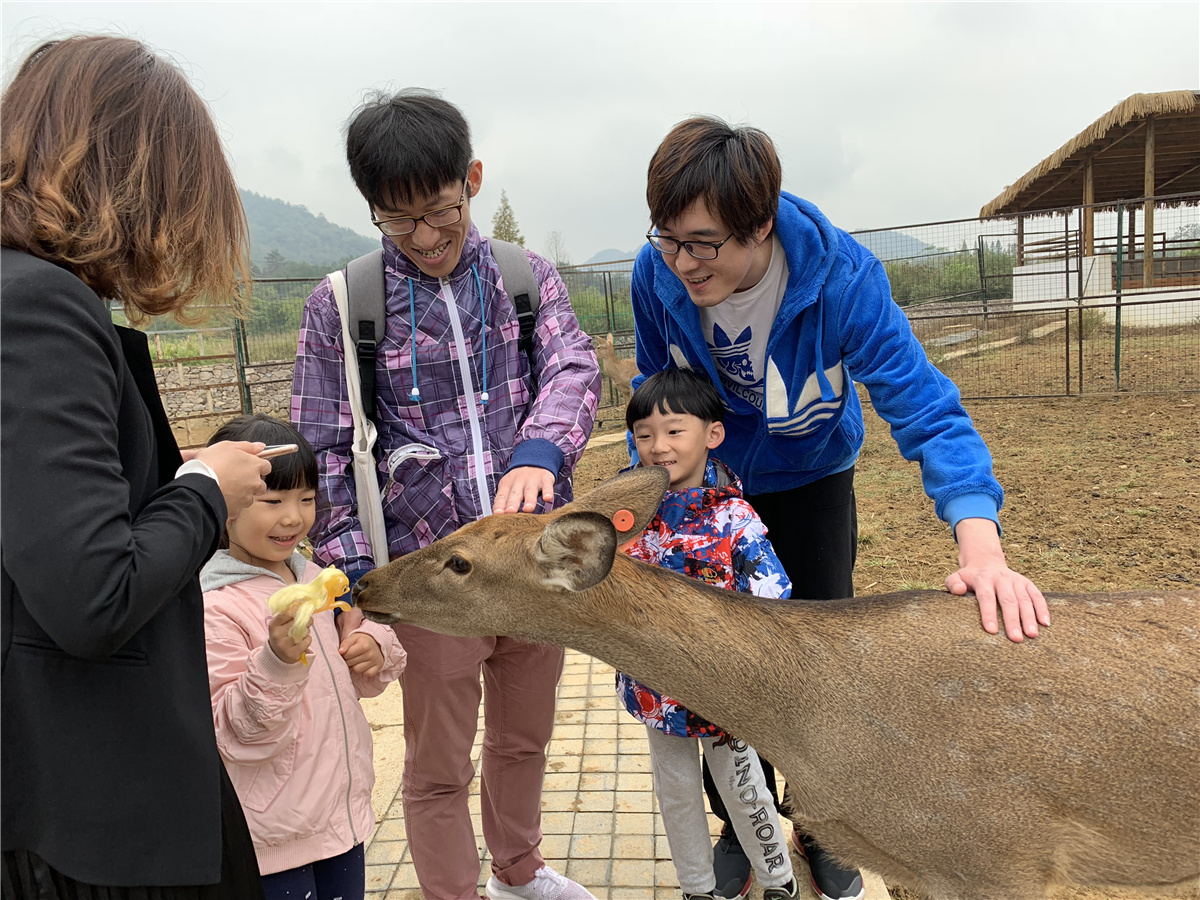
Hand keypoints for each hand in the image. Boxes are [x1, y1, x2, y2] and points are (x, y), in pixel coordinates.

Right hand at [193, 441, 270, 515]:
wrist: (199, 484)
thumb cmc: (212, 463)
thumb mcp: (228, 446)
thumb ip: (248, 446)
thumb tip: (261, 446)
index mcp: (254, 466)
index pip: (266, 467)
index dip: (257, 466)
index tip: (249, 466)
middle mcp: (254, 483)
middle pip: (261, 485)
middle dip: (252, 483)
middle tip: (237, 479)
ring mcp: (246, 497)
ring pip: (250, 497)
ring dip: (242, 494)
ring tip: (227, 489)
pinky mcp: (236, 509)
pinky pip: (237, 508)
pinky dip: (232, 504)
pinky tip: (222, 498)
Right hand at [267, 609, 311, 664]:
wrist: (277, 655)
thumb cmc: (282, 635)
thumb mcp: (280, 624)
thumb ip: (289, 614)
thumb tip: (302, 602)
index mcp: (273, 625)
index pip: (288, 613)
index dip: (299, 609)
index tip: (304, 608)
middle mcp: (277, 635)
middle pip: (299, 622)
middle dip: (307, 620)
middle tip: (309, 620)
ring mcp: (284, 646)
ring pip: (304, 632)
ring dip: (307, 631)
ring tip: (301, 633)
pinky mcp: (293, 654)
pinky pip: (307, 641)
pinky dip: (308, 639)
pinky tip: (302, 641)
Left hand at [339, 631, 384, 677]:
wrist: (376, 643)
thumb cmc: (362, 641)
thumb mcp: (353, 638)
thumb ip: (345, 643)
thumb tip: (340, 652)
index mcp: (364, 645)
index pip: (347, 655)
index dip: (345, 654)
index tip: (348, 651)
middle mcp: (371, 654)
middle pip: (351, 663)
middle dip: (349, 660)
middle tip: (353, 655)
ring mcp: (375, 661)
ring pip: (357, 670)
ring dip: (355, 666)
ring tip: (358, 660)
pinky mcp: (378, 667)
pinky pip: (366, 674)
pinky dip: (364, 671)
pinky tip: (364, 664)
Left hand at [493, 466, 554, 514]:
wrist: (534, 461)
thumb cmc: (519, 480)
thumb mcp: (508, 488)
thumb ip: (504, 501)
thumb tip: (498, 518)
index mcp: (507, 485)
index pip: (502, 496)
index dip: (499, 505)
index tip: (498, 514)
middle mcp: (519, 482)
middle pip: (515, 494)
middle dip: (512, 503)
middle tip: (510, 512)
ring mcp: (532, 480)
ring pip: (530, 491)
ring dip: (529, 500)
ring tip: (528, 509)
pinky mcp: (545, 479)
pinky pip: (547, 486)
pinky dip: (548, 491)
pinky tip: (547, 498)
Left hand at [946, 518, 1049, 642]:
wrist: (986, 562)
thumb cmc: (970, 577)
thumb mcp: (956, 577)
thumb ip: (953, 583)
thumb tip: (959, 590)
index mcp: (983, 578)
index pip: (986, 597)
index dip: (989, 613)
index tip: (992, 630)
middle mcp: (1001, 579)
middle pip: (1008, 600)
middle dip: (1012, 620)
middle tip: (1015, 639)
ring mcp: (1016, 581)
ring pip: (1024, 599)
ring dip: (1029, 617)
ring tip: (1032, 635)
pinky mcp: (1027, 583)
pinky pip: (1037, 595)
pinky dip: (1042, 609)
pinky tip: (1045, 623)